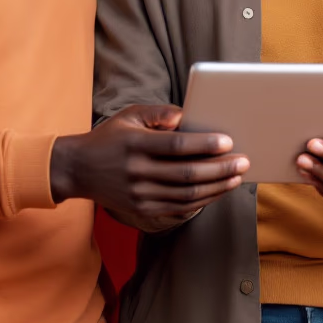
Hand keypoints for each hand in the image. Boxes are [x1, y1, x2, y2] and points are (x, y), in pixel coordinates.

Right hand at [51, 105, 249, 221]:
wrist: (78, 169)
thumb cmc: (110, 138)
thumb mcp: (129, 115)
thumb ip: (158, 111)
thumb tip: (186, 116)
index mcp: (135, 144)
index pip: (175, 146)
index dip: (204, 144)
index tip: (228, 141)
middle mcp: (137, 172)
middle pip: (186, 174)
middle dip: (220, 168)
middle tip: (243, 161)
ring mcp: (139, 195)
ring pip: (186, 195)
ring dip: (216, 187)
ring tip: (237, 177)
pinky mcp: (141, 210)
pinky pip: (178, 208)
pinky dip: (202, 200)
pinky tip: (218, 190)